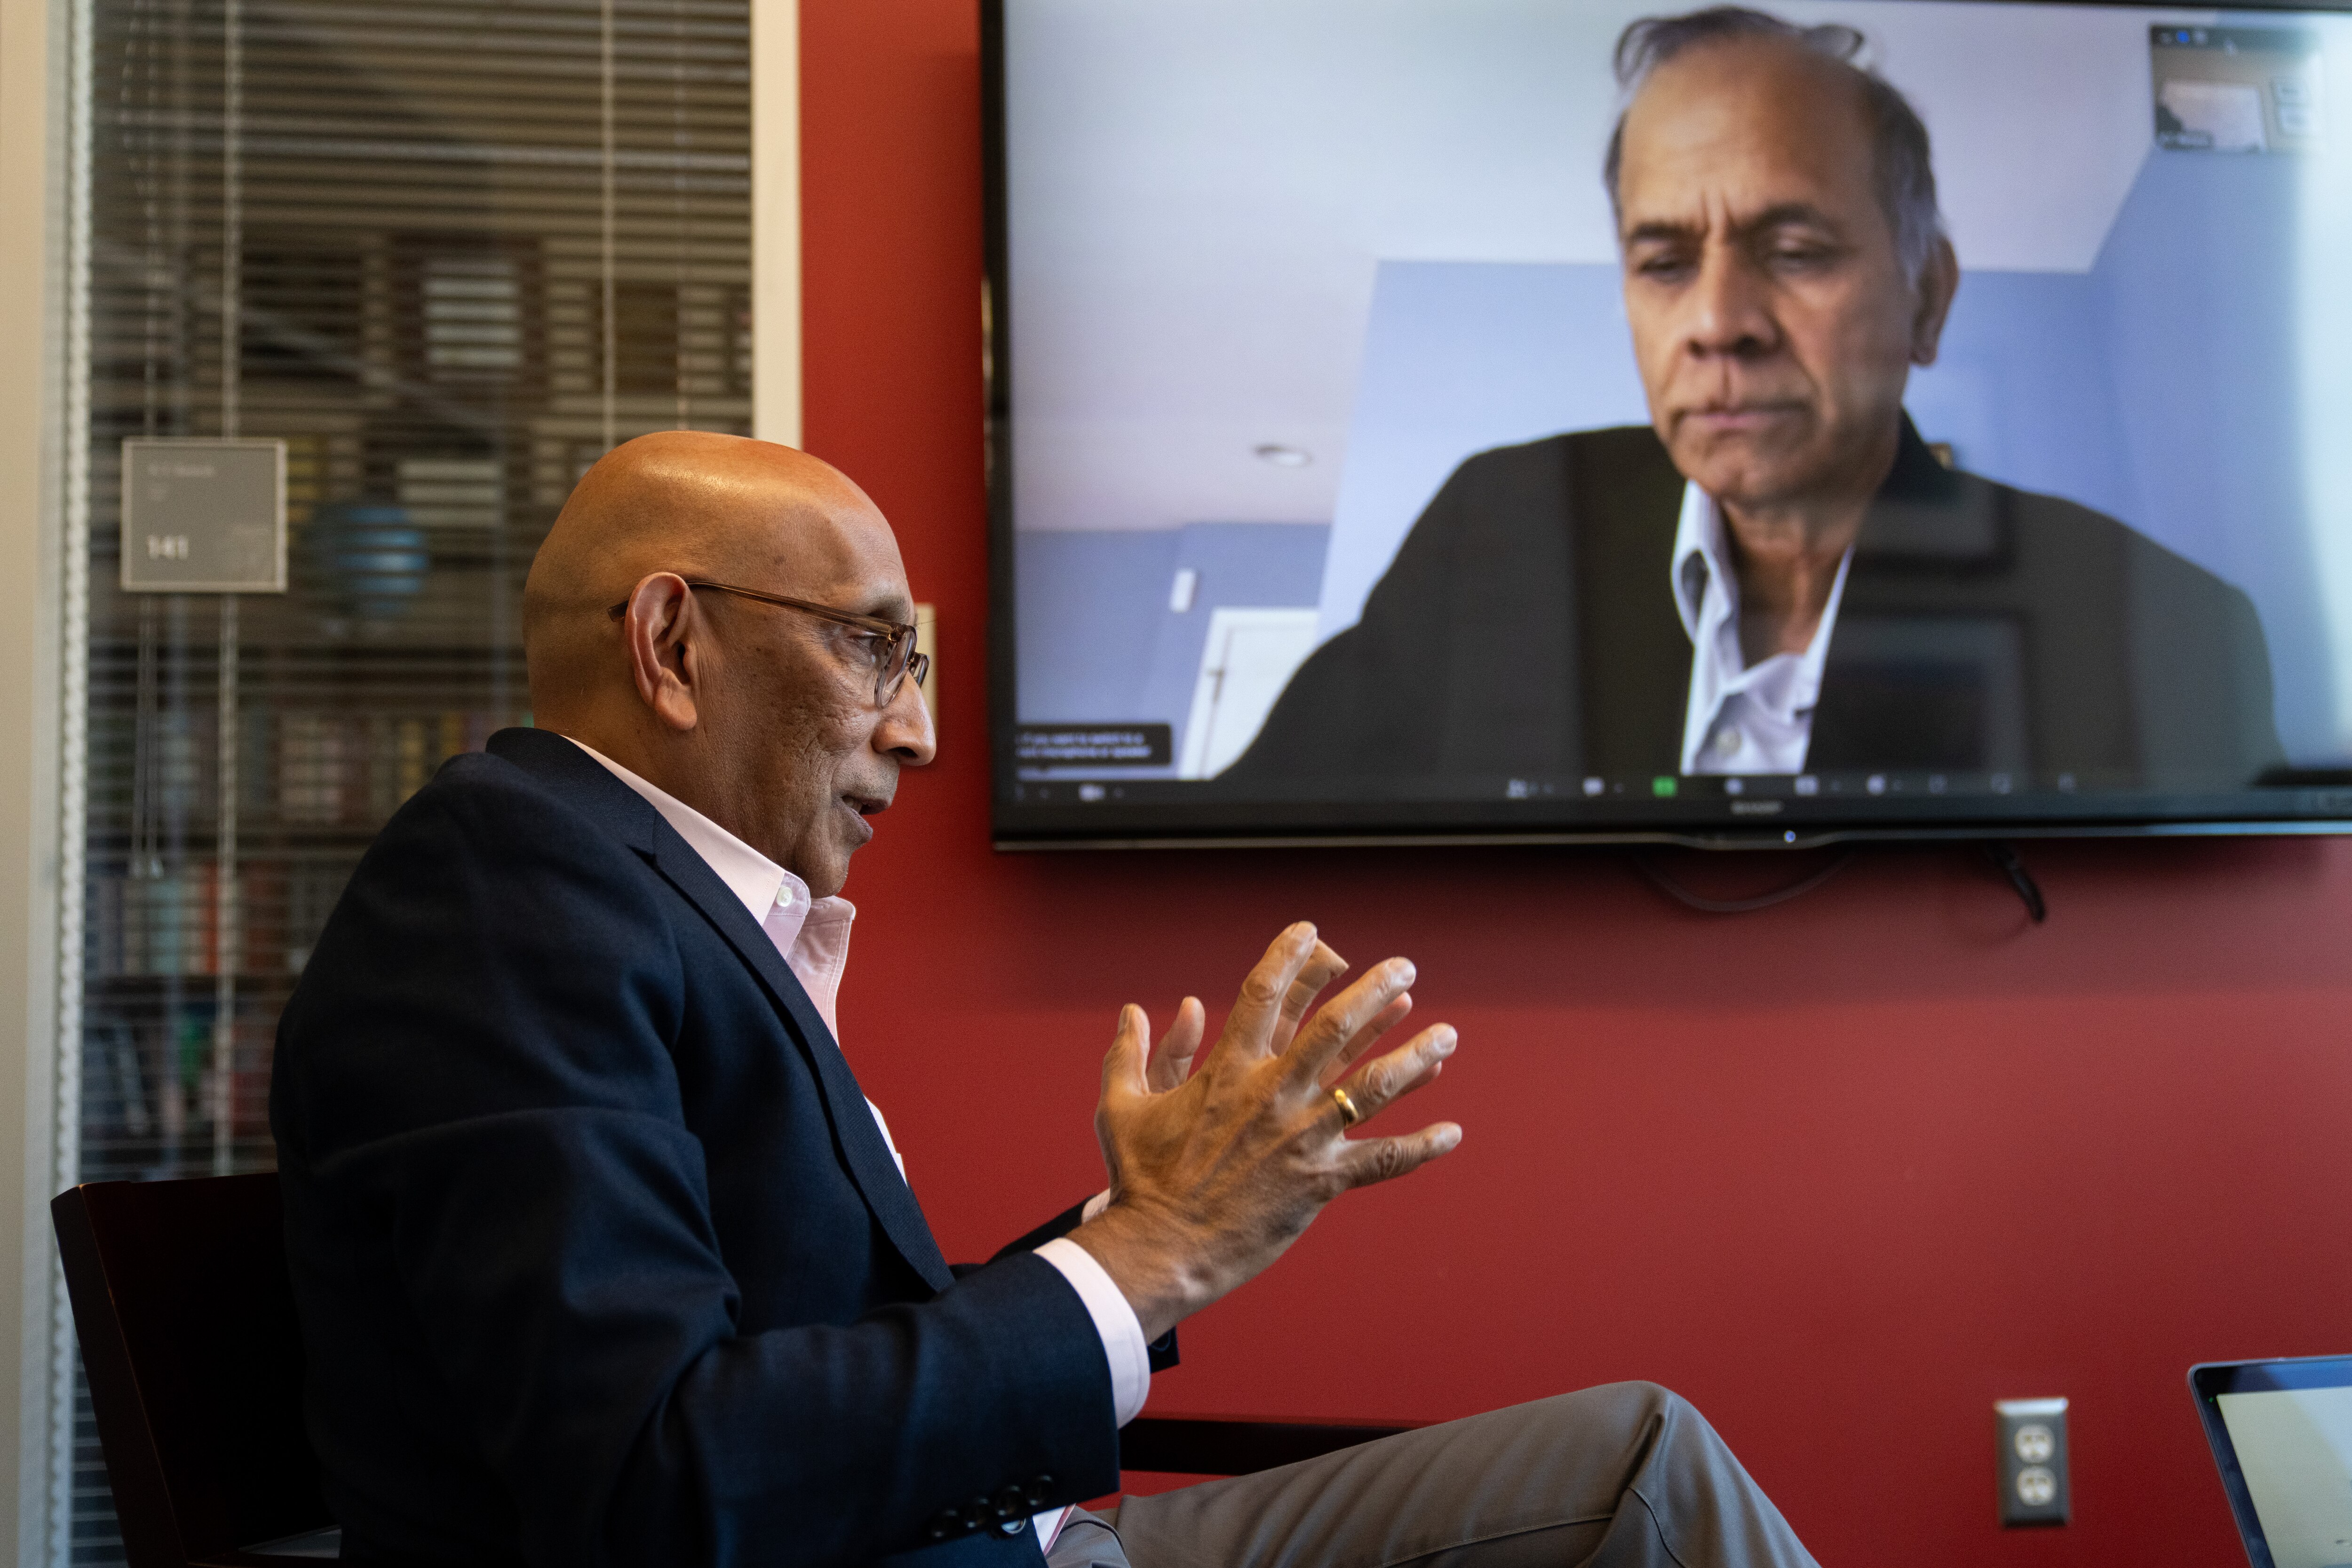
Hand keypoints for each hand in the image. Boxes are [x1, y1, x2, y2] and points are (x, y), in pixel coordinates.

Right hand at [1069, 922, 1462, 1340]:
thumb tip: (1138, 1010)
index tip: (1312, 932)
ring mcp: (1301, 1138)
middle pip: (1334, 1028)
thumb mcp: (1121, 1106)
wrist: (1161, 1248)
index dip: (1289, 956)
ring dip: (1414, 1057)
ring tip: (1447, 1035)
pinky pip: (1383, 1161)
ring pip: (1372, 1087)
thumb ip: (1133, 1053)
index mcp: (1227, 1070)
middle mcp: (1272, 1095)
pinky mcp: (1321, 1182)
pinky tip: (1452, 1132)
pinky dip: (1421, 1147)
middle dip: (1375, 992)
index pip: (1263, 994)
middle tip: (1404, 969)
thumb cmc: (1140, 1179)